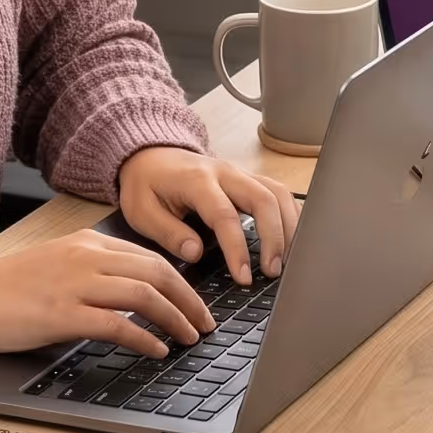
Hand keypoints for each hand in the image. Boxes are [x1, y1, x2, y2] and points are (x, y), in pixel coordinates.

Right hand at [0, 227, 212, 356]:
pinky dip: (143, 337)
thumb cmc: (8, 288)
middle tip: (206, 324)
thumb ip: (95, 271)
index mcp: (87, 243)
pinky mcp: (60, 313)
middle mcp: (86, 257)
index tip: (198, 303)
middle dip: (189, 300)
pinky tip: (156, 349)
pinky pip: (116, 323)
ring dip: (175, 318)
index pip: (150, 256)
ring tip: (190, 338)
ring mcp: (74, 284)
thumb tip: (137, 295)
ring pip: (143, 294)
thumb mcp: (58, 265)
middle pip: (157, 272)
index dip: (183, 281)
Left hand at [117, 145, 300, 283]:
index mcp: (197, 180)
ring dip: (288, 227)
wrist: (150, 155)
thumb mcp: (141, 211)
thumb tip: (196, 253)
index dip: (237, 248)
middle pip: (263, 199)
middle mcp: (224, 172)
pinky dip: (289, 216)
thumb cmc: (146, 184)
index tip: (243, 277)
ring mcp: (240, 173)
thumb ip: (168, 233)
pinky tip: (290, 241)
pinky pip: (278, 193)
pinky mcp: (248, 179)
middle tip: (273, 272)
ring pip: (278, 193)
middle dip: (274, 238)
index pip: (225, 215)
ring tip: (286, 261)